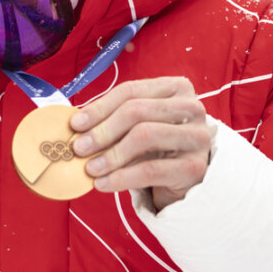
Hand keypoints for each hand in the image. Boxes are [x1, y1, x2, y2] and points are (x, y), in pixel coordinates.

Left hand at [70, 76, 212, 210]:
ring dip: (110, 155)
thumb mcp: (137, 126)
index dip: (99, 107)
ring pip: (144, 136)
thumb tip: (76, 126)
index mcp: (175, 88)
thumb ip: (113, 120)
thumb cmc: (157, 146)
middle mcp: (191, 107)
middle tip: (79, 148)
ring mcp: (197, 136)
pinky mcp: (195, 166)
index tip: (75, 124)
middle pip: (137, 111)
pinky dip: (121, 177)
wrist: (186, 177)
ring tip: (90, 168)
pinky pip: (151, 169)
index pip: (130, 91)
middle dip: (102, 130)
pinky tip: (103, 183)